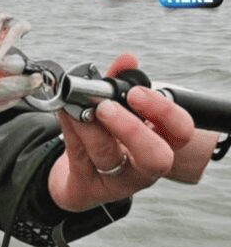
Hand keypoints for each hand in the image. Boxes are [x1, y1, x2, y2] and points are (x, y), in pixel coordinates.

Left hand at [47, 52, 209, 211]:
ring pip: (108, 157)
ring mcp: (117, 181)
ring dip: (90, 127)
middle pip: (157, 158)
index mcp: (160, 142)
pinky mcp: (88, 187)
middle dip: (133, 129)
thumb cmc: (105, 138)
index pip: (180, 130)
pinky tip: (65, 112)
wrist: (76, 176)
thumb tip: (127, 59)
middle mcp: (144, 166)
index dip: (165, 111)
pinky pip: (79, 158)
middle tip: (107, 107)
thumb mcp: (116, 109)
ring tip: (77, 106)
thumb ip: (119, 83)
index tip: (137, 92)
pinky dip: (70, 130)